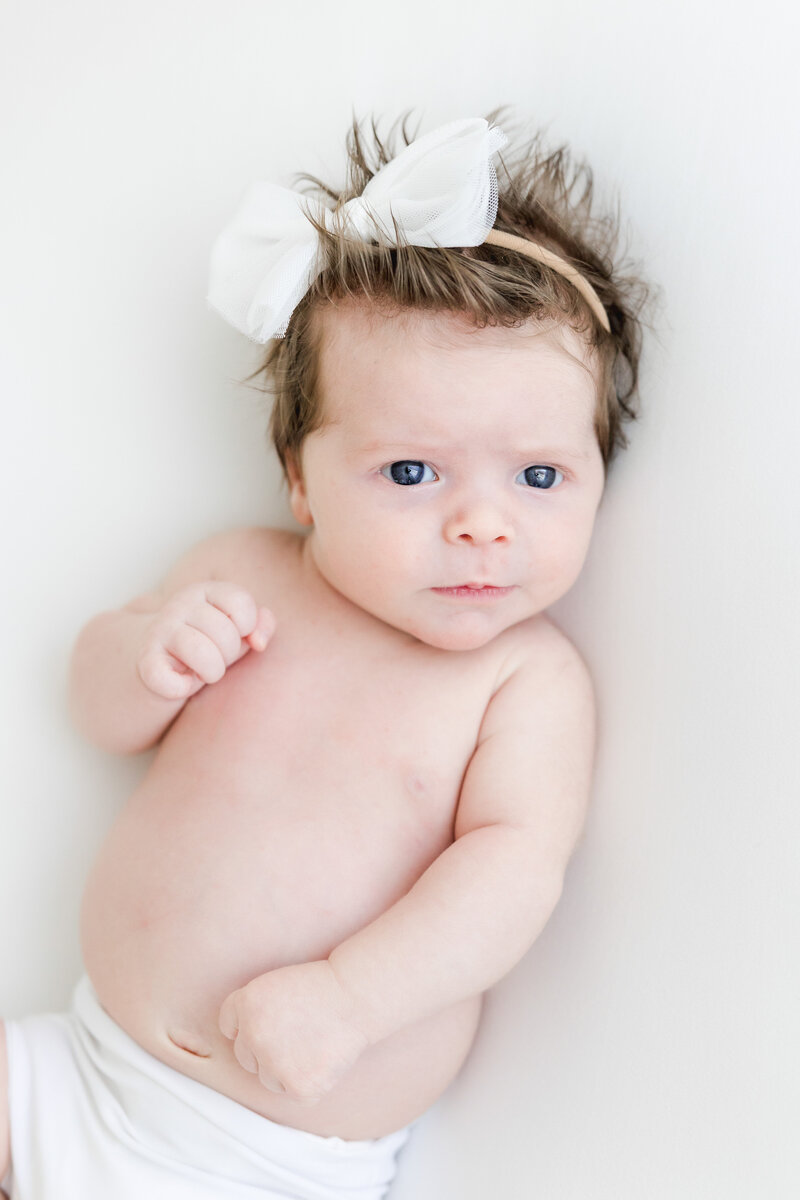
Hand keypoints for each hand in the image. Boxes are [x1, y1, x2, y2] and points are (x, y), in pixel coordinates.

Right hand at [136, 581, 274, 699]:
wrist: (158, 660)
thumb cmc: (209, 643)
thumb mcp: (239, 630)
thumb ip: (261, 624)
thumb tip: (259, 642)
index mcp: (205, 590)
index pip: (241, 602)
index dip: (247, 625)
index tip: (236, 634)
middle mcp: (179, 605)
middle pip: (226, 633)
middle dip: (229, 654)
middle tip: (215, 656)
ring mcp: (159, 630)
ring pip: (203, 655)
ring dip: (211, 672)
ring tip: (202, 670)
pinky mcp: (145, 659)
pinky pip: (167, 679)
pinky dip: (179, 688)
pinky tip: (181, 684)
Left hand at [219, 961, 369, 1104]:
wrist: (356, 997)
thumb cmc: (319, 988)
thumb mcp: (273, 984)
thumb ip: (249, 1011)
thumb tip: (235, 1044)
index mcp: (245, 1004)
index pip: (228, 1027)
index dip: (251, 1023)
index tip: (274, 1019)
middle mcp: (253, 1035)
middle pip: (245, 1056)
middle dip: (265, 1048)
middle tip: (298, 1031)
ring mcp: (274, 1064)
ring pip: (267, 1079)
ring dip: (284, 1069)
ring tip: (312, 1044)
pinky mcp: (298, 1087)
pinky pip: (292, 1093)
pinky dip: (307, 1082)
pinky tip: (322, 1059)